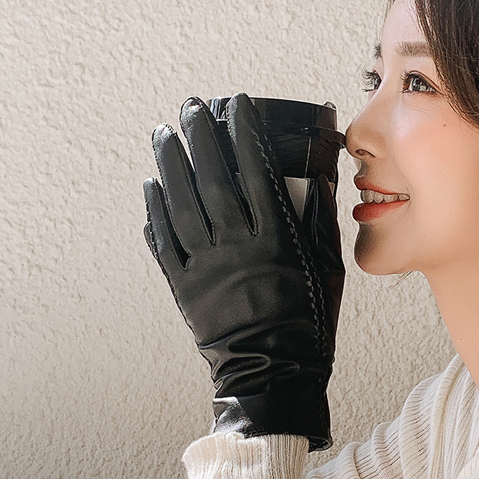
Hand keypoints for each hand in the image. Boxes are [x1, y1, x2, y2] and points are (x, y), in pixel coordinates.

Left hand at [142, 93, 344, 450]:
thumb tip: (315, 180)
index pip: (255, 171)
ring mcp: (206, 265)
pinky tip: (151, 186)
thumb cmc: (307, 323)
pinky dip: (154, 211)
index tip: (237, 106)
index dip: (244, 133)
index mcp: (275, 238)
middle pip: (212, 177)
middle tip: (192, 107)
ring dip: (170, 164)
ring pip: (181, 203)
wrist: (275, 372)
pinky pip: (163, 242)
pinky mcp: (185, 286)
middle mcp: (237, 245)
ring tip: (164, 133)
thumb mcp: (327, 268)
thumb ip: (319, 222)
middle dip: (200, 136)